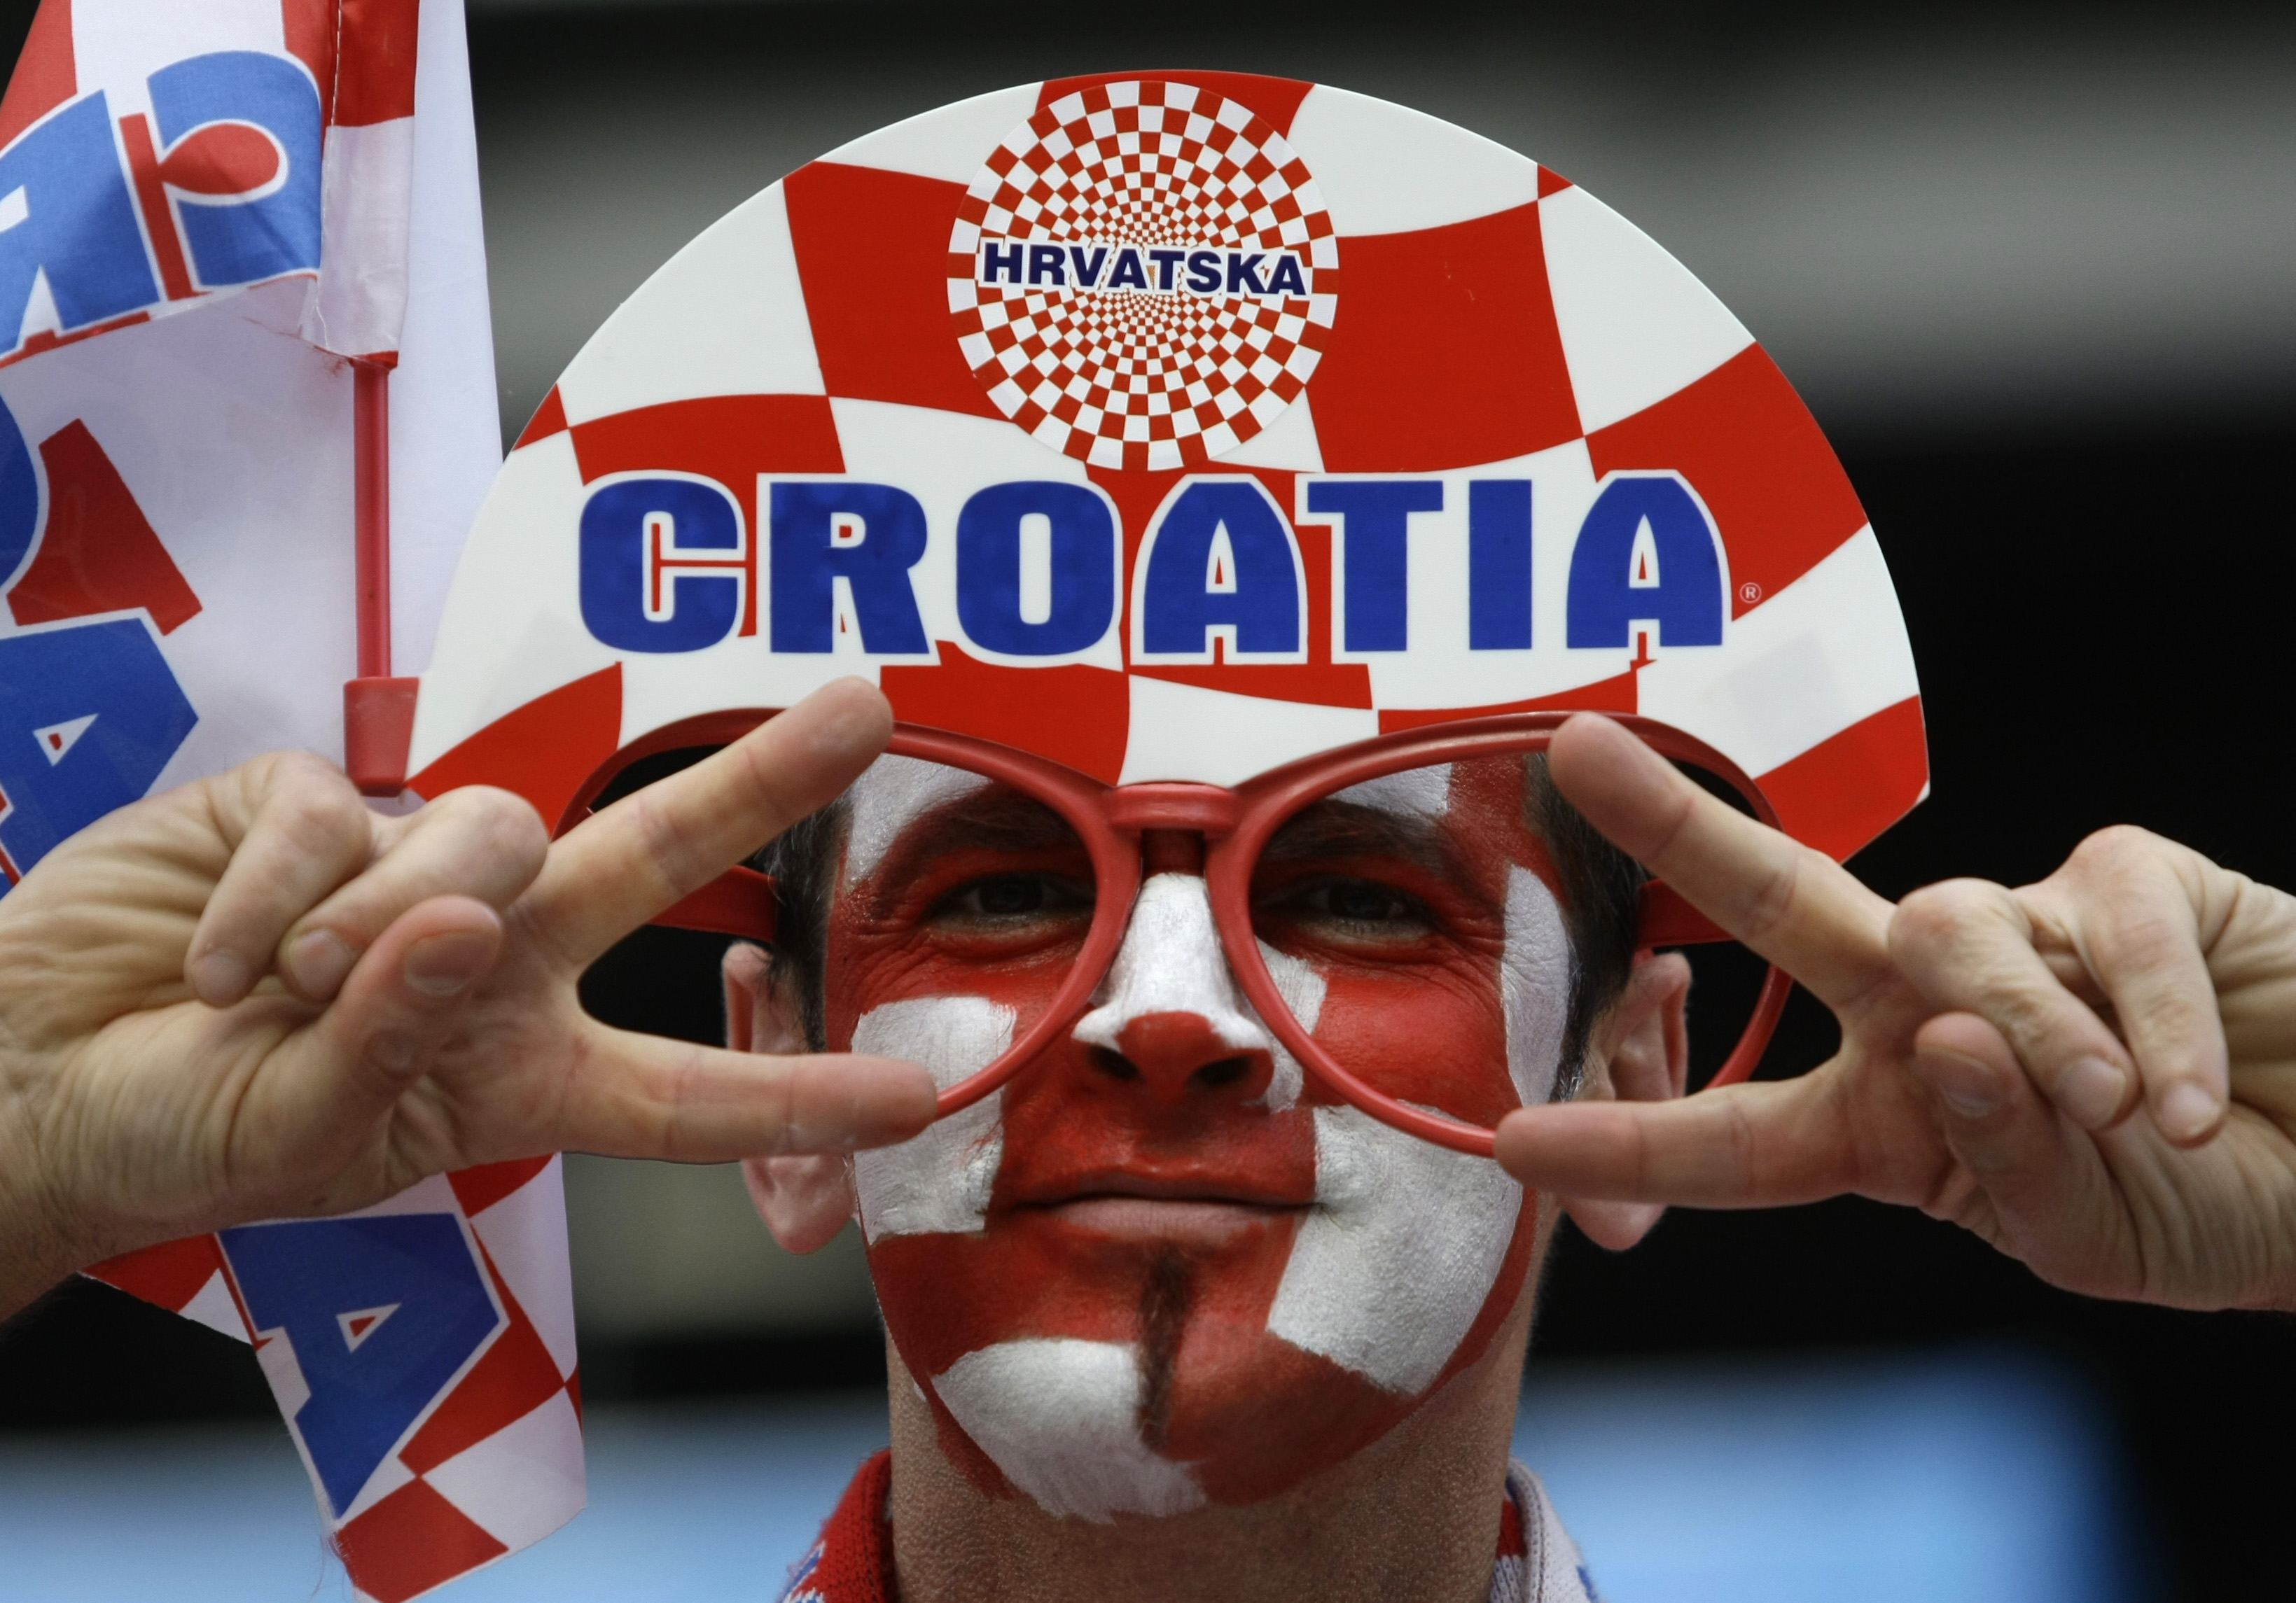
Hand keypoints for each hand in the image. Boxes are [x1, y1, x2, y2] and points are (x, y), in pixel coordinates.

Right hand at [0, 679, 933, 1317]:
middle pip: (644, 855)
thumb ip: (388, 1042)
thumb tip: (458, 925)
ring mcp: (403, 865)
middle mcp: (492, 957)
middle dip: (756, 780)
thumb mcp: (299, 1134)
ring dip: (376, 919)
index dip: (795, 1095)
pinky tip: (208, 954)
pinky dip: (264, 894)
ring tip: (275, 993)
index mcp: (519, 1074)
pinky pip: (331, 814)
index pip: (681, 1093)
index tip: (915, 1090)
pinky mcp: (307, 799)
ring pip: (481, 835)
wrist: (32, 1072)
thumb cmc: (182, 1131)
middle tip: (865, 707)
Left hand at [1493, 714, 2295, 1312]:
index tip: (1517, 1143)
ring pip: (1946, 927)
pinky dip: (2146, 1017)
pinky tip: (2183, 1101)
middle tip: (1580, 751)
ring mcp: (2025, 930)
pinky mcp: (2130, 882)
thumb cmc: (2202, 1209)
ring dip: (2021, 1027)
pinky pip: (2104, 922)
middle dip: (1680, 830)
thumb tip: (1949, 1040)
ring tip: (2111, 1113)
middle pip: (1782, 905)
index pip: (1736, 1134)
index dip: (1631, 1143)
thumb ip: (1999, 1154)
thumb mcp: (2083, 1231)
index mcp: (1885, 1118)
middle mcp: (1925, 1007)